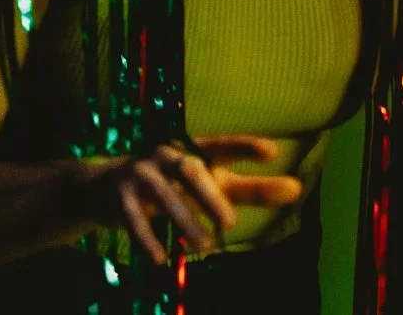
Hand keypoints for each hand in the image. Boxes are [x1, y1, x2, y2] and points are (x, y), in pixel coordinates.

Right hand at [83, 137, 301, 263]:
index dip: (246, 146)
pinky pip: (133, 218)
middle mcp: (168, 155)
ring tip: (206, 246)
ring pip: (164, 196)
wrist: (105, 187)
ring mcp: (141, 173)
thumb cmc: (177, 182)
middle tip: (231, 222)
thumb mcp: (214, 183)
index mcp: (194, 148)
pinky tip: (160, 258)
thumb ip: (253, 188)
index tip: (273, 152)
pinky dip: (147, 237)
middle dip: (211, 195)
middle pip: (191, 170)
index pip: (223, 144)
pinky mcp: (119, 196)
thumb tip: (297, 189)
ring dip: (185, 221)